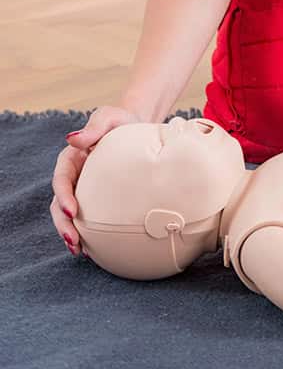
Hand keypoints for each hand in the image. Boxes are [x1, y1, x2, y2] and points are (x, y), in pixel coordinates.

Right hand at [50, 106, 142, 255]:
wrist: (136, 126)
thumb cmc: (120, 121)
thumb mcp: (108, 117)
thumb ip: (94, 127)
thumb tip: (72, 139)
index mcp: (72, 158)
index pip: (61, 179)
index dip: (63, 196)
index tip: (71, 210)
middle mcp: (74, 176)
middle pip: (59, 203)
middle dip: (63, 224)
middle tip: (74, 241)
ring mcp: (84, 188)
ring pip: (69, 215)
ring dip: (71, 233)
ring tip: (80, 250)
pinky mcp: (96, 198)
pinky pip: (87, 217)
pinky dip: (87, 233)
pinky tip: (92, 248)